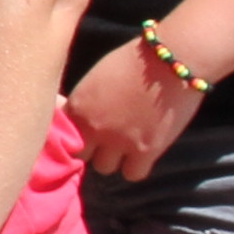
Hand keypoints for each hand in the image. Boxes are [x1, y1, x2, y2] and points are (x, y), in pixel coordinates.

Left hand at [68, 34, 203, 180]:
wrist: (171, 58)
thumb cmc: (135, 59)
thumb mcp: (96, 77)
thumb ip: (85, 103)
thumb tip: (78, 119)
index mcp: (77, 106)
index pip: (62, 137)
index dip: (76, 135)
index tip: (87, 134)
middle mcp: (93, 127)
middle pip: (82, 156)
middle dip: (94, 148)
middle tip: (108, 139)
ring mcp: (118, 141)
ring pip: (105, 168)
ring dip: (115, 158)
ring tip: (128, 144)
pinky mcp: (145, 150)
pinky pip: (132, 174)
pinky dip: (137, 167)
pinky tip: (143, 154)